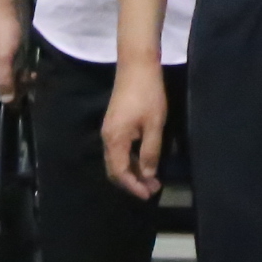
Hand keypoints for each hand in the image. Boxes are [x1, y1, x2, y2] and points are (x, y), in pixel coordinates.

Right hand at [0, 7, 25, 101]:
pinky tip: (33, 73)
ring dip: (22, 82)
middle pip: (0, 90)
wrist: (8, 9)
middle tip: (28, 88)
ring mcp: (0, 64)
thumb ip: (5, 80)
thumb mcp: (4, 59)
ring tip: (33, 78)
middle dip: (15, 90)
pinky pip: (16, 72)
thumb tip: (7, 102)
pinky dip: (24, 74)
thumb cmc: (3, 35)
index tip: (17, 105)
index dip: (1, 103)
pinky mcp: (10, 58)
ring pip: (10, 81)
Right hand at [102, 62, 168, 198]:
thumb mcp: (154, 125)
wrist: (137, 66)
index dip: (133, 187)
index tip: (149, 195)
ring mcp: (109, 131)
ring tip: (151, 180)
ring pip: (117, 160)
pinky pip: (120, 150)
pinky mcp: (115, 124)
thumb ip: (151, 152)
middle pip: (115, 170)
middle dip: (132, 182)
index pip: (120, 173)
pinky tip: (145, 162)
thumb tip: (148, 175)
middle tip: (152, 190)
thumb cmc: (148, 94)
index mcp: (115, 140)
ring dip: (133, 172)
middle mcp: (107, 138)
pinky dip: (131, 160)